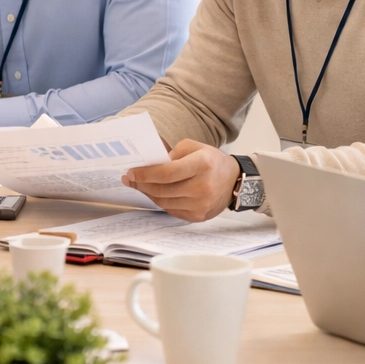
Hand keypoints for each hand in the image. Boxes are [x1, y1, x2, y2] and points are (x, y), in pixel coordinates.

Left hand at [121, 139, 238, 221]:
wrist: (235, 181)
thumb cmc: (211, 161)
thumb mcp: (194, 147)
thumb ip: (171, 152)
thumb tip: (148, 162)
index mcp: (201, 165)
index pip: (166, 173)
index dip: (145, 174)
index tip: (131, 172)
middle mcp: (202, 187)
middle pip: (162, 190)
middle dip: (142, 184)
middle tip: (129, 179)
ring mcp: (201, 205)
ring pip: (164, 202)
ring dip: (148, 194)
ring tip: (139, 185)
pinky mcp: (199, 216)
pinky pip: (172, 211)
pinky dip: (160, 202)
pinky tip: (154, 193)